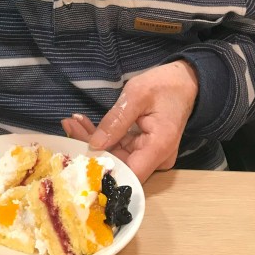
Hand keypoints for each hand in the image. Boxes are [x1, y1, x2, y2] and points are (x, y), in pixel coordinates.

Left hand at [61, 60, 198, 182]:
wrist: (185, 80)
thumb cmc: (165, 84)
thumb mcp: (137, 95)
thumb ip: (116, 120)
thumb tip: (94, 144)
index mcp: (159, 147)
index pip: (129, 173)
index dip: (103, 169)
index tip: (79, 153)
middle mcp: (156, 158)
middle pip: (119, 164)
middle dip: (91, 149)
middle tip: (69, 128)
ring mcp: (150, 154)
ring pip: (116, 156)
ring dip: (93, 141)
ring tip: (72, 123)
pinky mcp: (143, 148)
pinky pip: (120, 147)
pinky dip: (103, 137)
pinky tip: (84, 124)